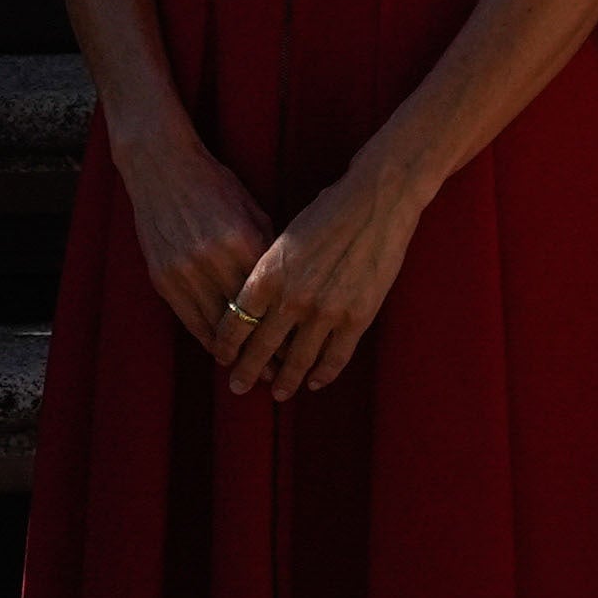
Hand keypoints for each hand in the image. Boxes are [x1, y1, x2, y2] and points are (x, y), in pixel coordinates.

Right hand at [106, 101, 277, 358]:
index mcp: (243, 241)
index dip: (287, 330)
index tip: (303, 351)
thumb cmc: (214, 185)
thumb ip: (267, 251)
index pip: (271, 299)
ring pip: (216, 328)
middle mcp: (213, 260)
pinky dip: (209, 340)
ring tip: (255, 374)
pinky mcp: (163, 278)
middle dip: (267, 352)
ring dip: (237, 355)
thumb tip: (287, 289)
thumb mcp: (251, 211)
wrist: (161, 167)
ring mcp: (184, 271)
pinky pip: (190, 320)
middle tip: (284, 375)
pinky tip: (224, 353)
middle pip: (246, 321)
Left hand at [216, 145, 437, 398]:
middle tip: (237, 387)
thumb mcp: (283, 239)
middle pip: (261, 347)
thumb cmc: (326, 211)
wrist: (374, 202)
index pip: (235, 321)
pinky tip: (314, 382)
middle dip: (247, 371)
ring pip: (298, 360)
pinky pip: (335, 357)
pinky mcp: (357, 317)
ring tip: (277, 394)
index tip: (222, 356)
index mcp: (267, 274)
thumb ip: (267, 272)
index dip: (227, 344)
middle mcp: (291, 297)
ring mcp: (325, 311)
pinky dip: (323, 374)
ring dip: (285, 381)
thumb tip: (251, 301)